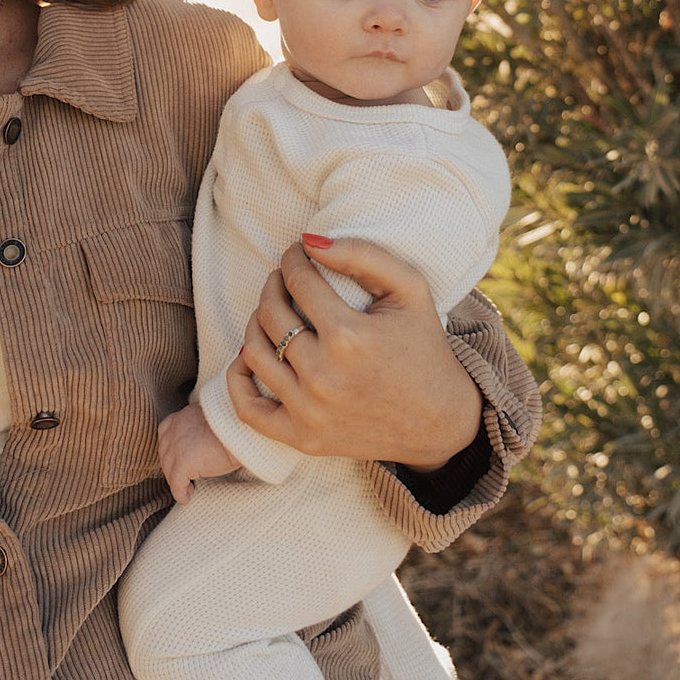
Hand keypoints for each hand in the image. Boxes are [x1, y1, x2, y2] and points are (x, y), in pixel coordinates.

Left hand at [158, 402, 239, 503]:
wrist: (242, 430)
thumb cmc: (235, 426)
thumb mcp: (212, 420)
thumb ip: (199, 428)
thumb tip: (202, 443)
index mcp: (182, 416)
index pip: (165, 432)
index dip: (170, 448)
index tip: (179, 457)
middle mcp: (175, 429)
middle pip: (165, 453)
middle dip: (172, 466)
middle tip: (184, 477)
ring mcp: (177, 447)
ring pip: (169, 470)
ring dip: (176, 481)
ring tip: (188, 488)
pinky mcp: (183, 463)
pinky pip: (176, 485)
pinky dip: (180, 494)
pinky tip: (187, 498)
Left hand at [227, 237, 482, 469]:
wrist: (440, 420)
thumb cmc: (424, 347)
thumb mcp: (409, 289)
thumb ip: (361, 255)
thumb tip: (309, 241)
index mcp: (349, 336)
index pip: (297, 280)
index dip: (293, 258)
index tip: (297, 252)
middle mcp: (323, 376)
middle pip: (271, 313)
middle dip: (274, 285)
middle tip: (284, 279)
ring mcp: (310, 411)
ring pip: (253, 352)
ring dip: (256, 322)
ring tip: (273, 311)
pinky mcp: (303, 438)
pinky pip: (249, 410)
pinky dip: (238, 381)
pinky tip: (248, 357)